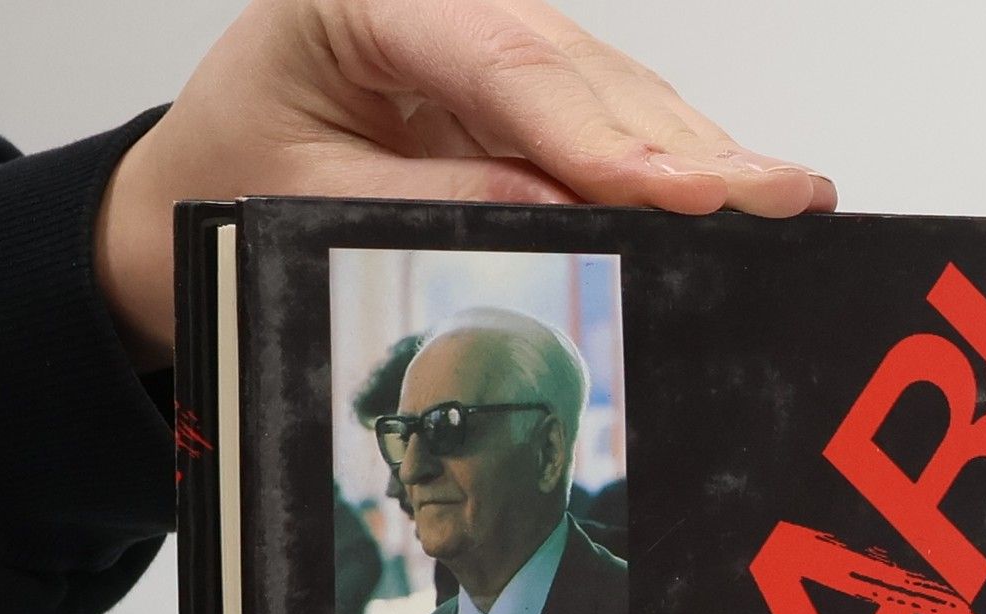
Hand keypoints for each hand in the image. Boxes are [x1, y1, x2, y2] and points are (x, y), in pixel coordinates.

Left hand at [95, 0, 835, 369]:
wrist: (200, 185)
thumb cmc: (232, 179)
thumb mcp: (305, 203)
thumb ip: (434, 205)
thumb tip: (562, 220)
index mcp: (364, 0)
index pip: (507, 64)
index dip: (602, 136)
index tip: (677, 193)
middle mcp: (443, 5)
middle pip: (580, 71)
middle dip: (683, 147)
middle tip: (776, 201)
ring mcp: (488, 44)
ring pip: (611, 93)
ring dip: (698, 156)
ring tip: (785, 203)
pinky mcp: (516, 95)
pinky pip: (604, 126)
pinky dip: (671, 166)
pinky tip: (737, 193)